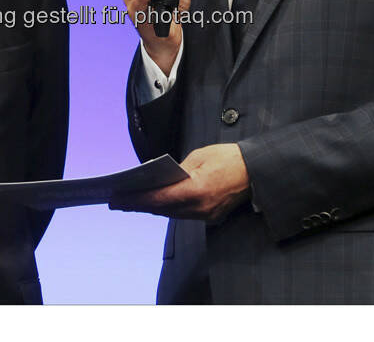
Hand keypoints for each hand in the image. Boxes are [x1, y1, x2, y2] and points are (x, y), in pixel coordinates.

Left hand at [109, 144, 249, 222]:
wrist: (257, 171)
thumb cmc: (229, 158)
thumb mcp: (198, 156)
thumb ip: (177, 170)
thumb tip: (160, 179)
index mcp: (196, 190)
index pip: (158, 198)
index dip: (135, 199)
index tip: (117, 198)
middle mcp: (200, 208)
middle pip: (161, 209)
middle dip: (138, 205)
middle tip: (116, 201)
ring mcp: (206, 215)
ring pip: (171, 214)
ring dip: (151, 208)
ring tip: (130, 202)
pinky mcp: (210, 217)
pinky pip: (183, 214)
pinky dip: (167, 208)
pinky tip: (155, 203)